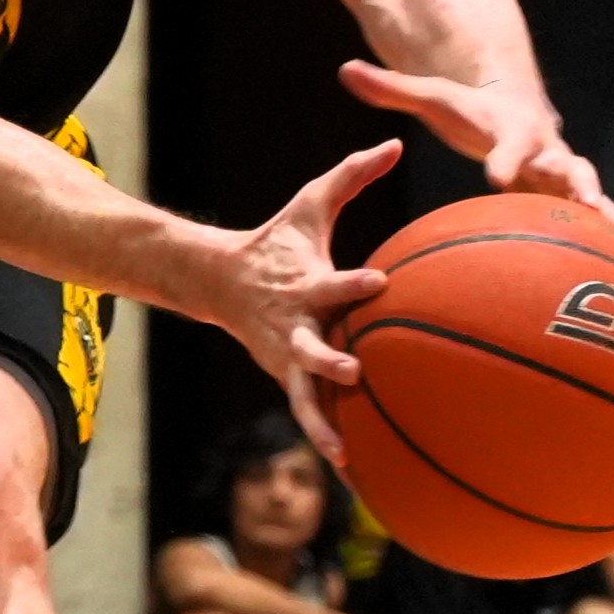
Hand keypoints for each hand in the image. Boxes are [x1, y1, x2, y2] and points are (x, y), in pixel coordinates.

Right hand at [223, 139, 406, 461]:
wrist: (219, 282)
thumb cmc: (278, 242)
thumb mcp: (310, 205)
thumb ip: (352, 175)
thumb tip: (393, 141)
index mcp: (306, 285)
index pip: (333, 283)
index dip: (353, 284)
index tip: (379, 283)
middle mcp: (294, 327)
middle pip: (311, 349)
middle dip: (328, 360)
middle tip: (353, 371)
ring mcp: (287, 359)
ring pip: (304, 397)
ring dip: (320, 425)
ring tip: (342, 454)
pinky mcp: (286, 379)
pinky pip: (308, 415)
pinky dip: (325, 441)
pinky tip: (352, 472)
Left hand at [334, 56, 609, 216]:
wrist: (517, 107)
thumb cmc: (469, 108)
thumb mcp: (432, 96)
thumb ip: (392, 89)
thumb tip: (345, 69)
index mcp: (511, 132)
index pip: (508, 146)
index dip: (505, 158)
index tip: (496, 176)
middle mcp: (546, 152)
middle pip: (568, 166)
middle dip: (578, 184)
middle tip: (587, 204)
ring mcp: (565, 175)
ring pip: (595, 197)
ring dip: (612, 219)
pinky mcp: (574, 197)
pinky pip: (599, 222)